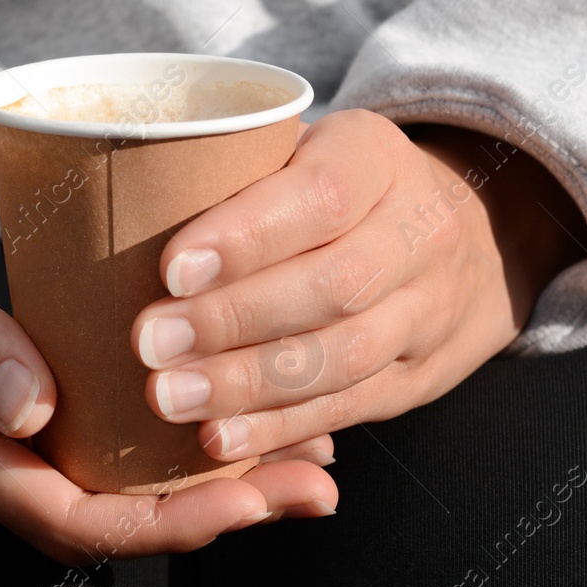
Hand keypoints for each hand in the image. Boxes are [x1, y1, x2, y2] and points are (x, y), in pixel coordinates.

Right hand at [0, 173, 337, 565]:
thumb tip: (39, 410)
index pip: (68, 516)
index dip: (166, 518)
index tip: (255, 493)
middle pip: (104, 519)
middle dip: (213, 509)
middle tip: (316, 481)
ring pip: (104, 490)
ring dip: (201, 483)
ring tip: (301, 459)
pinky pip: (89, 452)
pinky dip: (162, 445)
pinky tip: (223, 416)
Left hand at [130, 111, 586, 460]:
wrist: (466, 234)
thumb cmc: (334, 184)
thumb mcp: (301, 146)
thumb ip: (236, 169)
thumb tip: (120, 202)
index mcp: (378, 159)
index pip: (322, 196)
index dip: (247, 236)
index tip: (171, 269)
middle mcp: (419, 233)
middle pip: (333, 286)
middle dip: (232, 321)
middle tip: (148, 343)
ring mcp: (429, 311)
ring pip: (344, 357)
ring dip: (248, 385)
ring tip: (169, 397)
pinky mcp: (421, 376)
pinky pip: (351, 407)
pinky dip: (280, 428)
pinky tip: (219, 439)